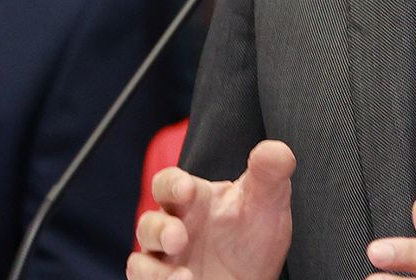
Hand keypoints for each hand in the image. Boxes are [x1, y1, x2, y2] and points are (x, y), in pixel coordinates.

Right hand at [126, 140, 294, 279]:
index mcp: (193, 201)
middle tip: (179, 238)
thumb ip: (271, 173)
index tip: (188, 189)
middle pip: (148, 224)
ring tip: (184, 277)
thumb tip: (275, 149)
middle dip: (159, 230)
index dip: (172, 184)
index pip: (168, 184)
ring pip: (141, 261)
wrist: (256, 279)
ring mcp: (167, 261)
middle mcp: (174, 228)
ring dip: (156, 270)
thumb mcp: (268, 203)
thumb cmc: (255, 236)